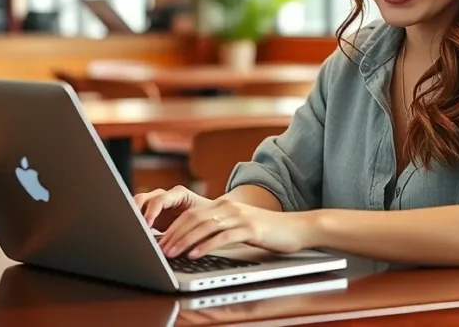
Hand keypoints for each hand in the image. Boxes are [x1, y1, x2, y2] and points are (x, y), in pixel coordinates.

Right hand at [133, 186, 211, 230]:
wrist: (205, 221)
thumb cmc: (205, 220)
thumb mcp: (199, 223)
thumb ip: (188, 228)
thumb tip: (179, 241)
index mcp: (179, 194)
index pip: (160, 199)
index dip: (151, 212)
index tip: (146, 225)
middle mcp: (165, 196)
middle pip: (143, 198)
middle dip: (136, 212)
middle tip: (134, 228)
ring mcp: (156, 203)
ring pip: (137, 204)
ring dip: (132, 216)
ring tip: (131, 231)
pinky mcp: (150, 213)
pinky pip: (137, 214)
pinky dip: (134, 222)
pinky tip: (134, 233)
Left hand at [158, 197, 311, 258]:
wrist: (297, 227)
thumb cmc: (268, 230)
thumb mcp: (240, 224)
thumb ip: (221, 228)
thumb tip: (196, 241)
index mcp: (224, 204)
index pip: (191, 214)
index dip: (173, 227)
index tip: (161, 241)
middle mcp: (229, 207)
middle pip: (194, 219)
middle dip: (174, 235)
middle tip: (161, 249)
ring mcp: (239, 216)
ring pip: (204, 227)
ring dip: (185, 241)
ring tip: (172, 253)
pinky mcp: (250, 228)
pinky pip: (222, 237)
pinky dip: (205, 246)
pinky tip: (195, 254)